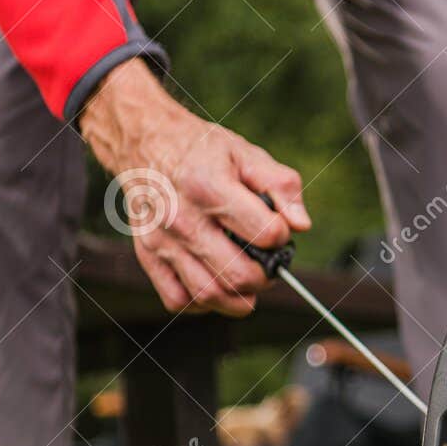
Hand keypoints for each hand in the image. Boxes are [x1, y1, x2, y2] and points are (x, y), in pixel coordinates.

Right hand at [79, 59, 310, 315]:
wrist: (145, 143)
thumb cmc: (202, 150)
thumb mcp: (246, 153)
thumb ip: (281, 186)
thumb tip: (300, 225)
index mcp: (209, 187)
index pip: (265, 234)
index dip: (282, 237)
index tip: (278, 232)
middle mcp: (182, 218)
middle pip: (238, 275)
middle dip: (265, 277)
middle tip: (268, 265)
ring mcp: (161, 240)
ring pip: (208, 295)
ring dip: (238, 299)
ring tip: (248, 282)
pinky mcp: (147, 255)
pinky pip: (178, 300)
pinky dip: (202, 303)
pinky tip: (215, 282)